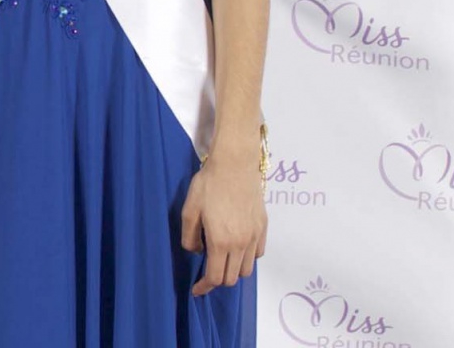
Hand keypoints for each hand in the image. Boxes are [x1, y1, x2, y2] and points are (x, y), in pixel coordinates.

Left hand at [180, 152, 266, 295]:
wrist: (234, 163)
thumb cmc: (209, 184)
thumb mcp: (190, 209)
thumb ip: (190, 236)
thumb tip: (197, 251)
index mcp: (221, 242)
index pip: (215, 277)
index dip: (204, 287)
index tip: (196, 290)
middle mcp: (241, 244)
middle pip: (232, 278)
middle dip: (218, 279)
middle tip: (207, 270)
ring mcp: (254, 236)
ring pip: (247, 269)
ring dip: (234, 270)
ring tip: (223, 257)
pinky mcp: (263, 227)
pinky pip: (258, 253)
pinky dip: (247, 257)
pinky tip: (238, 246)